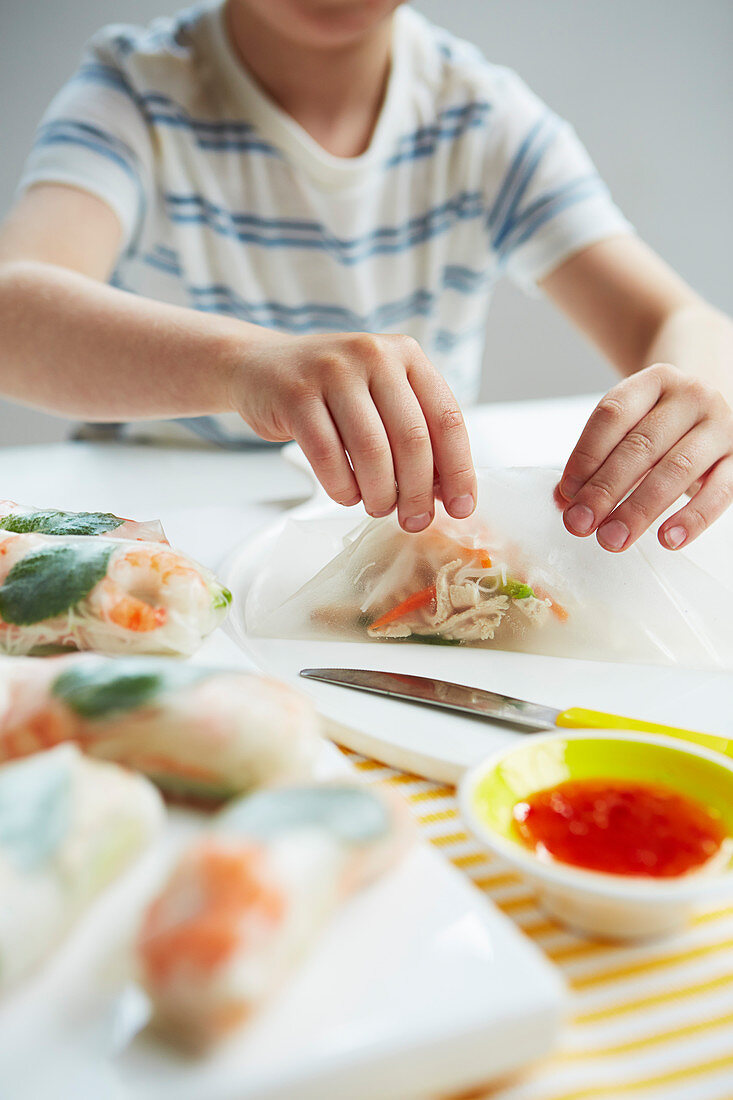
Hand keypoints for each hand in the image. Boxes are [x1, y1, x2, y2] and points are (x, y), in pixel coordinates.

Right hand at [232, 329, 475, 531]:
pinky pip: (328, 456)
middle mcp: (374, 355)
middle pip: (412, 439)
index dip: (459, 470)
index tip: (461, 508)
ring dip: (379, 494)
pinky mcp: (296, 394)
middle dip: (417, 492)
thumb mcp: (380, 397)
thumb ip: (415, 433)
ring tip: (378, 507)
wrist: (260, 367)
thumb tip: (447, 492)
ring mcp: (333, 371)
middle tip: (414, 520)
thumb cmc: (331, 392)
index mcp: (407, 355)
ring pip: (371, 451)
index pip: (447, 419)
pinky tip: (346, 495)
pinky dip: (342, 487)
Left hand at [558, 363, 732, 550]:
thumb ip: (597, 460)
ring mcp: (720, 426)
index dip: (586, 455)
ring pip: (677, 469)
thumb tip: (564, 500)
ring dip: (640, 509)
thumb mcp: (629, 427)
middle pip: (641, 445)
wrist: (710, 414)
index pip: (613, 414)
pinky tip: (667, 539)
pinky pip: (720, 492)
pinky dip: (692, 518)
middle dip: (605, 490)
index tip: (566, 493)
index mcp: (654, 381)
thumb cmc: (659, 426)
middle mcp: (691, 397)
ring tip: (612, 539)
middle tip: (579, 525)